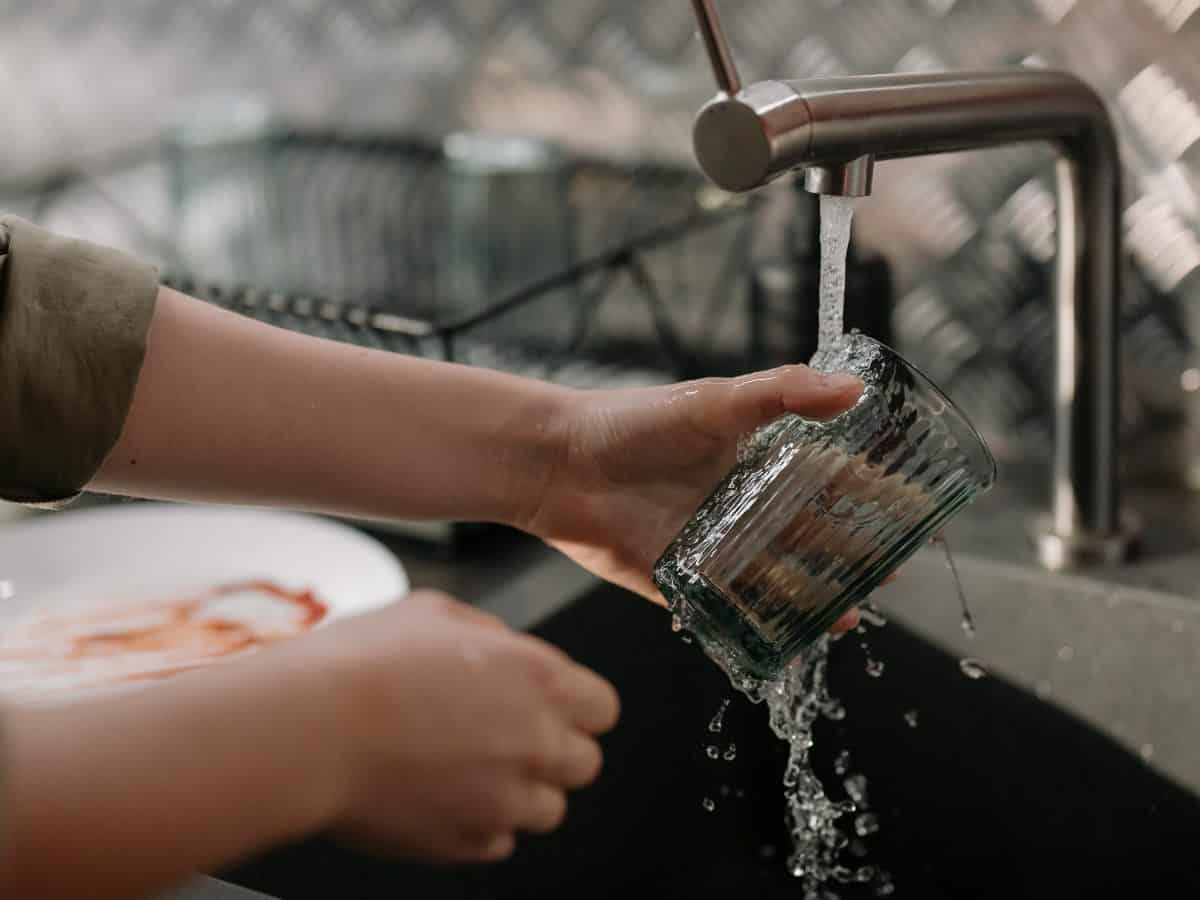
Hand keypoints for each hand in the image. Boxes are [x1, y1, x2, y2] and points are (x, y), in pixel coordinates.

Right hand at [292, 590, 619, 863]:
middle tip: (507, 737)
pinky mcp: (467, 843)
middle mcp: (536, 742)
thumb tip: (504, 650)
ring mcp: (505, 800)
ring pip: (548, 809)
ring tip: (467, 768)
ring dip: (519, 791)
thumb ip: (490, 635)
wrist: (307, 729)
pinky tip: (439, 794)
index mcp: (539, 678)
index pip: (604, 707)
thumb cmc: (363, 662)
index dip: (578, 706)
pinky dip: (478, 824)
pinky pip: (499, 842)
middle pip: (585, 763)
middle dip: (554, 751)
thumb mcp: (436, 612)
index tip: (552, 707)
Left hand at [525, 365, 863, 630]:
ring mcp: (714, 546)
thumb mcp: (713, 402)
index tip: (914, 505)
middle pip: (811, 535)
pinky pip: (730, 610)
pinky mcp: (683, 583)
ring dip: (815, 596)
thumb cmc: (632, 422)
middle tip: (895, 571)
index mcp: (755, 460)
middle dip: (854, 554)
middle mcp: (740, 505)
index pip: (827, 478)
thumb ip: (781, 393)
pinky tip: (792, 638)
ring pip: (778, 578)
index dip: (870, 492)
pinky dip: (762, 625)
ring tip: (853, 614)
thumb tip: (852, 389)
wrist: (559, 464)